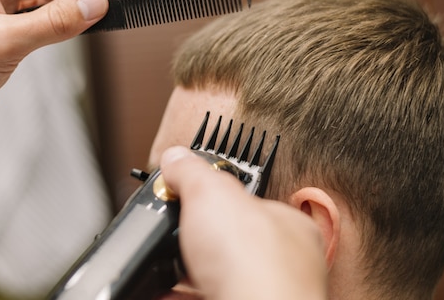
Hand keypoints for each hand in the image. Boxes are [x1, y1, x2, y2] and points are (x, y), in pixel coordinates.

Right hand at [160, 146, 326, 299]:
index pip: (251, 205)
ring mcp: (259, 296)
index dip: (216, 201)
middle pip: (228, 248)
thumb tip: (176, 158)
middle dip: (192, 244)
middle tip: (168, 238)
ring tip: (156, 267)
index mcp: (287, 229)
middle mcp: (280, 268)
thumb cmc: (256, 265)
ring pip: (212, 282)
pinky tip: (156, 292)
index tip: (187, 201)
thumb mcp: (213, 195)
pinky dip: (173, 296)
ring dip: (179, 276)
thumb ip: (193, 173)